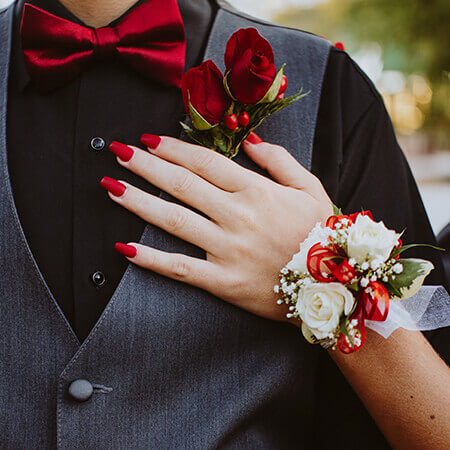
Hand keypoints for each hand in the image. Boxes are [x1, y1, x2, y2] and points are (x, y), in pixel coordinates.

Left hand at [103, 134, 332, 323]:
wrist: (333, 283)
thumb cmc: (321, 232)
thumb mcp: (309, 187)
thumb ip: (279, 160)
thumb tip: (250, 139)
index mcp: (257, 191)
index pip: (205, 162)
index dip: (174, 148)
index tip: (149, 139)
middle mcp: (237, 216)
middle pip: (183, 185)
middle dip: (146, 166)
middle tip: (118, 152)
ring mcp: (228, 250)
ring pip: (174, 221)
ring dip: (138, 202)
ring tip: (111, 188)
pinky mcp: (224, 282)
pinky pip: (181, 268)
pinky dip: (151, 258)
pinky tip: (125, 248)